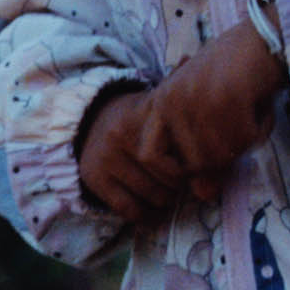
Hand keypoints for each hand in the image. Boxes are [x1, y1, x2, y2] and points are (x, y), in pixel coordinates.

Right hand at [75, 81, 189, 220]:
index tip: (197, 167)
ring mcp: (105, 156)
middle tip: (183, 183)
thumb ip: (183, 97)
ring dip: (165, 200)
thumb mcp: (160, 103)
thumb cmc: (140, 117)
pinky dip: (144, 214)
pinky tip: (150, 207)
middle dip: (181, 186)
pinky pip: (129, 208)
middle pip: (168, 178)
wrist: (92, 121)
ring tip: (167, 192)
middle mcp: (121, 133)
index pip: (180, 152)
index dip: (193, 167)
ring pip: (151, 195)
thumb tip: (191, 75)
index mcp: (143, 113)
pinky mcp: (93, 176)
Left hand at [138, 24, 287, 198]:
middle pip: (191, 163)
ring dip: (241, 144)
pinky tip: (258, 109)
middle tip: (235, 134)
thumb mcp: (206, 111)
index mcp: (161, 102)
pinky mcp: (227, 99)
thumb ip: (200, 151)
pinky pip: (245, 141)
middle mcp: (174, 102)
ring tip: (247, 116)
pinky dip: (258, 132)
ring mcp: (198, 101)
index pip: (147, 155)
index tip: (191, 173)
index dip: (168, 173)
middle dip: (219, 158)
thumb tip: (203, 194)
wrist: (259, 38)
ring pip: (219, 156)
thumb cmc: (231, 74)